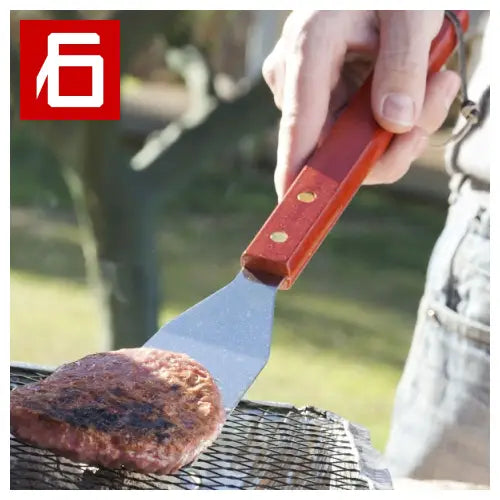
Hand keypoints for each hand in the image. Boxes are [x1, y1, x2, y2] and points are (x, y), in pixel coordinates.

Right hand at [262, 10, 460, 199]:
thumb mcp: (410, 14)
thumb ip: (404, 67)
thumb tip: (396, 126)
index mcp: (308, 48)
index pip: (301, 123)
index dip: (297, 169)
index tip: (293, 204)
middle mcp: (296, 74)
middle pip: (331, 143)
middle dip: (389, 141)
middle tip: (440, 94)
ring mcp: (304, 88)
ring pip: (345, 140)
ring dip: (397, 129)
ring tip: (438, 82)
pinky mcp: (318, 96)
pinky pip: (349, 129)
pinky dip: (386, 121)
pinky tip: (417, 87)